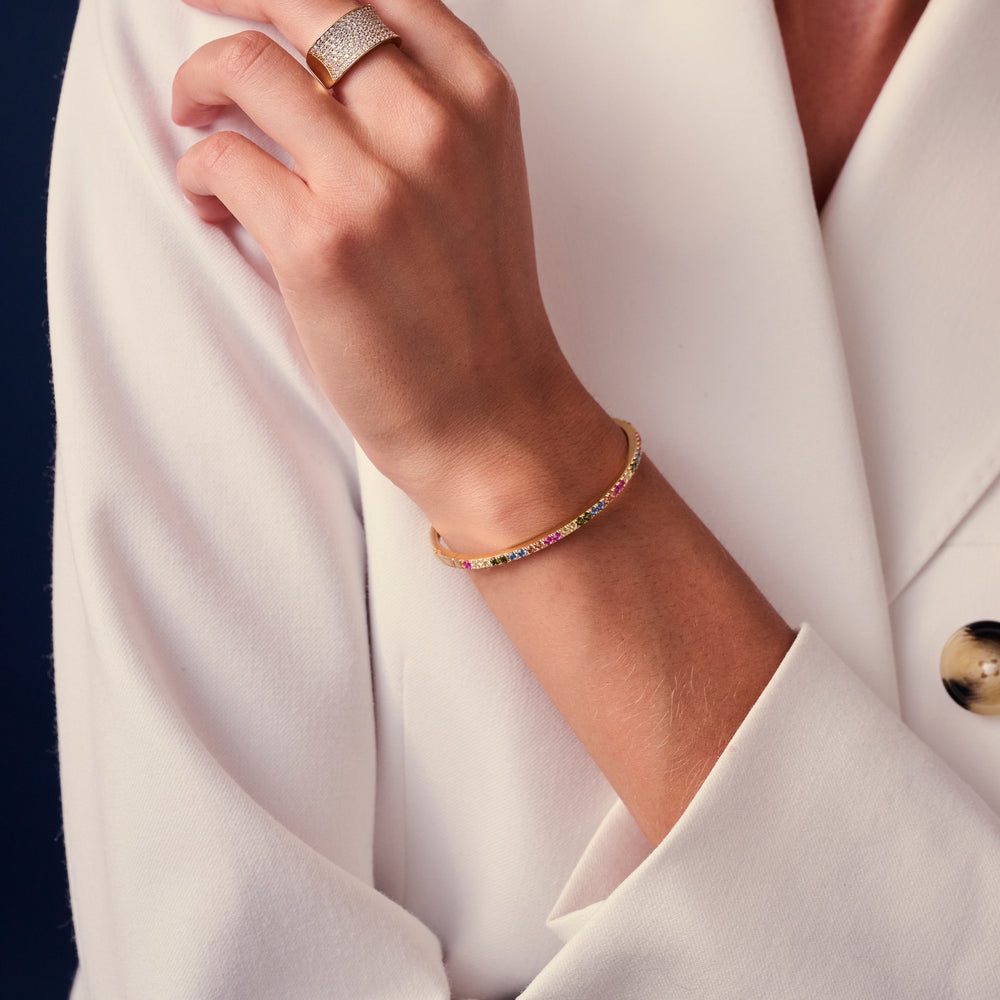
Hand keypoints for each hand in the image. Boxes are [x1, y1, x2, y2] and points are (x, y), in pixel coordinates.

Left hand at [172, 0, 621, 543]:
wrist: (494, 417)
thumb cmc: (480, 315)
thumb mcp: (480, 185)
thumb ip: (423, 113)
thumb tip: (321, 67)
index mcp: (482, 102)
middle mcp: (434, 125)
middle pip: (304, 2)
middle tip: (197, 10)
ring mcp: (378, 182)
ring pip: (247, 67)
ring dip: (199, 83)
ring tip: (194, 117)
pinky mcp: (321, 243)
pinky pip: (223, 159)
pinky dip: (199, 174)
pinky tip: (213, 204)